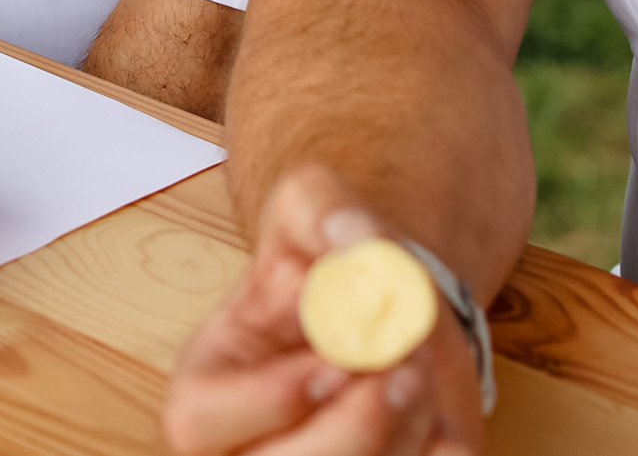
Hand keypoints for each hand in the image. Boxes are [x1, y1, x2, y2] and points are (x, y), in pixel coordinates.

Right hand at [166, 165, 482, 455]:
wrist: (389, 302)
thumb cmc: (329, 262)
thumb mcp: (312, 206)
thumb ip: (323, 210)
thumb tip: (354, 243)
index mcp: (207, 385)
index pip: (201, 420)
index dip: (268, 401)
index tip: (334, 363)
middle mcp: (247, 448)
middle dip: (355, 424)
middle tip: (402, 365)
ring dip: (405, 426)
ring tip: (418, 364)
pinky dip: (436, 447)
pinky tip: (430, 401)